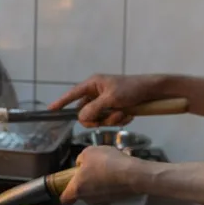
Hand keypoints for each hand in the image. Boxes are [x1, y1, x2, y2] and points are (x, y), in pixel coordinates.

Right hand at [48, 74, 166, 126]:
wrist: (152, 92)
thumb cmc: (132, 89)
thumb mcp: (112, 99)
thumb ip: (94, 109)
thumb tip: (81, 118)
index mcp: (93, 84)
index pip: (72, 94)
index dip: (61, 102)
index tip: (51, 110)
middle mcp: (97, 92)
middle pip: (85, 112)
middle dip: (98, 118)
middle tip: (108, 117)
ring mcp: (105, 101)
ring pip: (99, 118)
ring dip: (112, 119)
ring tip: (123, 113)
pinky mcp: (114, 108)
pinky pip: (110, 119)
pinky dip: (119, 119)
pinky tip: (129, 114)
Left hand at [60, 146, 143, 204]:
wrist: (133, 174)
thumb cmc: (106, 162)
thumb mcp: (89, 152)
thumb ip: (81, 159)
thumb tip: (81, 165)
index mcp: (77, 189)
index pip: (65, 199)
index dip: (64, 193)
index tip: (68, 185)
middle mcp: (88, 199)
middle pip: (82, 194)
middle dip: (85, 183)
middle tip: (92, 170)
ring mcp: (103, 201)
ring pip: (96, 193)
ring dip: (99, 183)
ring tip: (107, 169)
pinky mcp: (116, 200)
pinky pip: (109, 192)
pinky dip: (111, 185)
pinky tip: (117, 173)